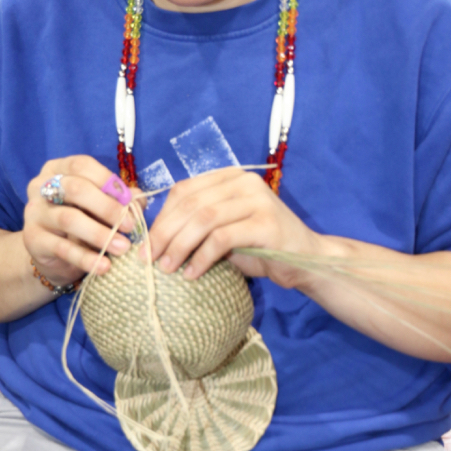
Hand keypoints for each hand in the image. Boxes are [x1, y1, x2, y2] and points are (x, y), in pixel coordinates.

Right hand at [24, 155, 141, 283]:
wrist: (53, 256)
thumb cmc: (81, 223)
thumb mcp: (100, 208)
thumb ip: (119, 200)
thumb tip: (140, 199)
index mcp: (58, 169)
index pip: (82, 165)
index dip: (108, 181)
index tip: (130, 201)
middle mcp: (40, 186)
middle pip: (75, 189)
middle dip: (107, 207)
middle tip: (130, 227)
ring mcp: (34, 212)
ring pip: (69, 219)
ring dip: (100, 234)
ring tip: (123, 247)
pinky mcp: (32, 239)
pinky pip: (62, 248)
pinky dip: (86, 258)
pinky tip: (104, 266)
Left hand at [147, 166, 319, 285]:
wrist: (305, 260)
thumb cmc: (260, 247)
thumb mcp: (224, 230)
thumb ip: (197, 224)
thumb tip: (153, 238)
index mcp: (230, 177)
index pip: (184, 190)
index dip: (161, 217)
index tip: (145, 243)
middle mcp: (244, 182)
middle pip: (191, 204)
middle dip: (164, 233)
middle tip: (147, 260)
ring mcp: (257, 200)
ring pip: (203, 219)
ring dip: (179, 246)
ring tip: (166, 268)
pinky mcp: (266, 223)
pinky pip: (222, 239)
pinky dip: (201, 257)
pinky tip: (192, 273)